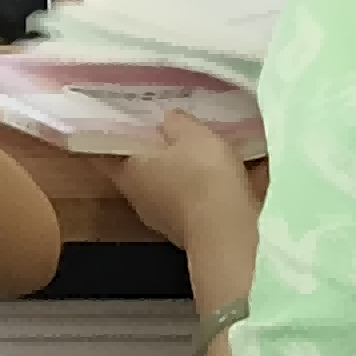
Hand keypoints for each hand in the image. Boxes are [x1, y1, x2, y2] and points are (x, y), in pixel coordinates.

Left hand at [116, 113, 264, 255]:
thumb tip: (167, 120)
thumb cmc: (202, 178)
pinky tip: (248, 174)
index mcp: (129, 172)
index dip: (115, 133)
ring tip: (216, 149)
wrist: (231, 237)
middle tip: (178, 130)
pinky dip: (219, 190)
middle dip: (162, 151)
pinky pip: (205, 202)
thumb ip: (177, 122)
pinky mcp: (196, 233)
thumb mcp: (193, 134)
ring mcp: (167, 220)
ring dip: (194, 172)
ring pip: (178, 186)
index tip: (126, 119)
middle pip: (145, 168)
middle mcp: (141, 198)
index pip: (108, 150)